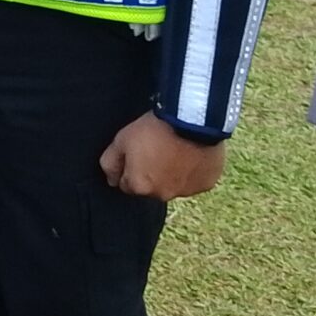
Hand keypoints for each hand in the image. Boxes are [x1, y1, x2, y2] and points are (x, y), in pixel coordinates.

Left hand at [99, 113, 226, 201]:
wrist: (190, 120)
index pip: (127, 184)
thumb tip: (111, 180)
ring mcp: (186, 191)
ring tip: (175, 150)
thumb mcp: (121, 141)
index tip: (138, 152)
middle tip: (157, 150)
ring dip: (173, 174)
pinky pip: (195, 180)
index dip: (130, 167)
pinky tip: (191, 154)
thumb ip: (110, 164)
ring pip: (174, 185)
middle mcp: (162, 195)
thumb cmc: (153, 129)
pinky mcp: (206, 184)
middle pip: (151, 187)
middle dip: (151, 173)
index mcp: (140, 187)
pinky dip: (193, 171)